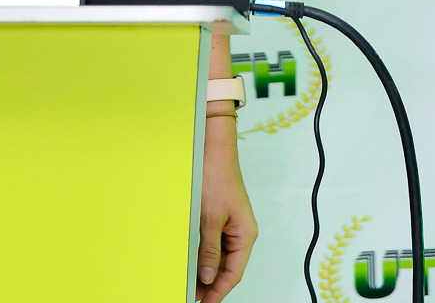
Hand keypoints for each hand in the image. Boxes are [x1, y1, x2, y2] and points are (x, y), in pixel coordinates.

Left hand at [195, 111, 256, 301]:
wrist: (213, 146)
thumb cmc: (215, 176)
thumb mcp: (209, 217)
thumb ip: (209, 249)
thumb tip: (208, 276)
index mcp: (245, 234)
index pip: (233, 273)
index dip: (218, 291)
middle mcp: (240, 232)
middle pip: (227, 266)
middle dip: (211, 283)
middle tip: (193, 295)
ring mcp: (231, 224)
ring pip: (219, 255)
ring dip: (206, 268)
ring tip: (190, 282)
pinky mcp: (220, 215)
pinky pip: (213, 241)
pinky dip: (203, 252)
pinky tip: (191, 259)